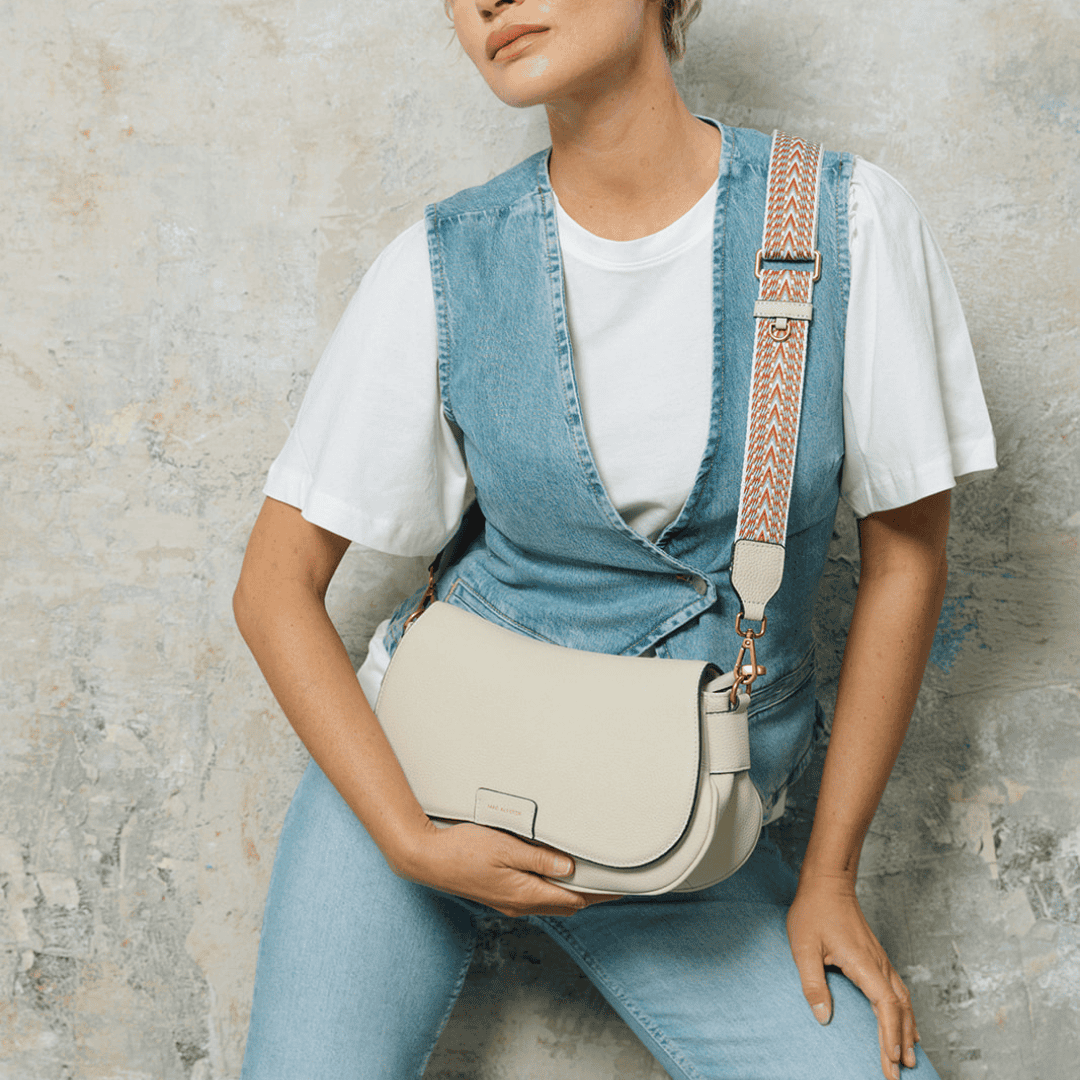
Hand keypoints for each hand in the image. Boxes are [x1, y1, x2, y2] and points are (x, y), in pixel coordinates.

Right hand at [396, 819, 619, 917]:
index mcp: (525, 894)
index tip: (621, 887)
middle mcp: (519, 904)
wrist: (426, 859)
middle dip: (591, 894)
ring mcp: (508, 903)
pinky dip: (552, 890)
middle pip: (566, 904)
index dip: (600, 892)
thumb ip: (540, 860)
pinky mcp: (498, 896)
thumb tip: (570, 869)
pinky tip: (554, 876)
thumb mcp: (506, 848)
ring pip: (550, 902)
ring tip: (590, 877)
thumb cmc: (462, 850)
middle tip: (612, 880)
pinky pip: (535, 897)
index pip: (574, 898)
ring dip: (572, 893)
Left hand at [787, 869, 918, 1079]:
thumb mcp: (803, 947)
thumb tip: (823, 1018)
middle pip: (900, 1010)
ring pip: (903, 1001)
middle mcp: (879, 964)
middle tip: (898, 1074)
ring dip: (906, 1030)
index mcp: (864, 964)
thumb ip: (813, 983)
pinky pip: (897, 991)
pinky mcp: (876, 958)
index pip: (886, 1008)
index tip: (890, 1063)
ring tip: (907, 1058)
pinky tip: (905, 1024)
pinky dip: (904, 1013)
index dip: (889, 1037)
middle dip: (900, 1043)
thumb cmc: (813, 911)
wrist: (827, 883)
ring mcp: (880, 961)